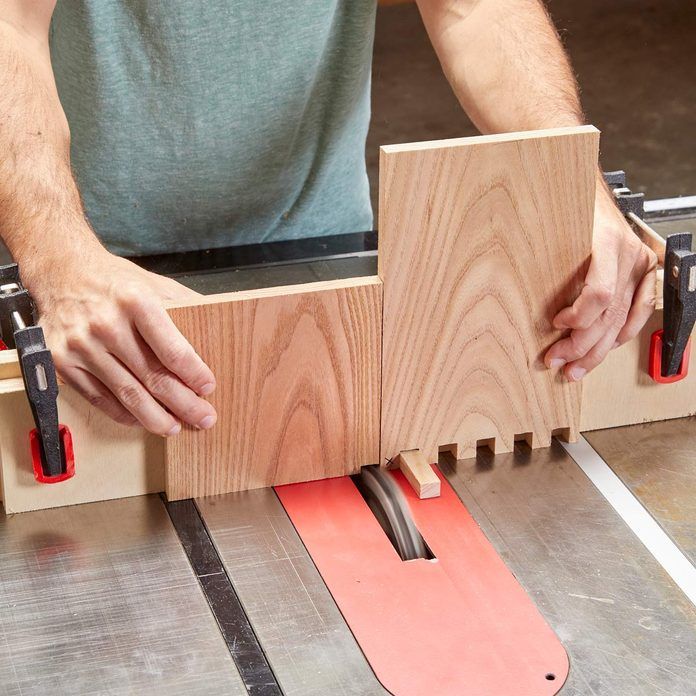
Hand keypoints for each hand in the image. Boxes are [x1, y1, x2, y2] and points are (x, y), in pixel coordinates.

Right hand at [25, 247, 216, 434]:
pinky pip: (100, 399)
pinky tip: (142, 419)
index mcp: (135, 302)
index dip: (194, 374)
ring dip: (155, 417)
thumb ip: (185, 306)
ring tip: (175, 426)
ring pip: (127, 394)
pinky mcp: (63, 362)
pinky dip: (124, 414)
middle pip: (153, 377)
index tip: (208, 387)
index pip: (173, 350)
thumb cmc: (114, 280)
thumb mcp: (154, 283)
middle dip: (184, 403)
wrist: (62, 271)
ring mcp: (82, 346)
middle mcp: (106, 324)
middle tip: (203, 417)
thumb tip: (218, 329)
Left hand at [544, 179, 657, 380]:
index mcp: (606, 241)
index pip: (599, 294)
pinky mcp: (643, 270)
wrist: (590, 190)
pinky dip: (623, 332)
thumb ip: (539, 255)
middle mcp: (628, 254)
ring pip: (622, 319)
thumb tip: (512, 292)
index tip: (554, 324)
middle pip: (608, 314)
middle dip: (581, 345)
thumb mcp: (548, 224)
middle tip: (558, 361)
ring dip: (598, 349)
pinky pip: (639, 309)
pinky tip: (607, 347)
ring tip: (576, 368)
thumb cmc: (565, 205)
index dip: (577, 318)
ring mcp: (639, 263)